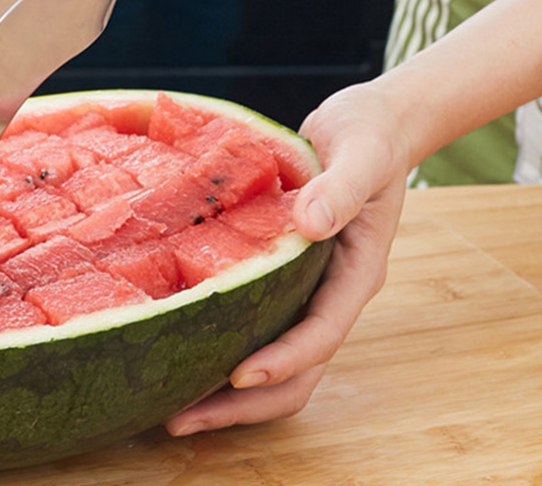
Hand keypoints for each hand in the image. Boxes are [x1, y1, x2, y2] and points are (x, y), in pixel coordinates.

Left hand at [166, 81, 409, 434]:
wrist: (372, 123)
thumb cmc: (370, 135)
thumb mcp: (362, 153)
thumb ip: (341, 188)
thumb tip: (309, 226)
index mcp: (355, 270)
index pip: (322, 333)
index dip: (283, 360)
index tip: (238, 374)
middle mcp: (329, 289)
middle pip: (296, 369)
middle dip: (244, 401)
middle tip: (179, 418)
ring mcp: (306, 284)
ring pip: (273, 354)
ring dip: (227, 386)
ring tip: (170, 401)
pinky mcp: (283, 271)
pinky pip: (254, 317)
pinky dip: (221, 337)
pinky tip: (176, 337)